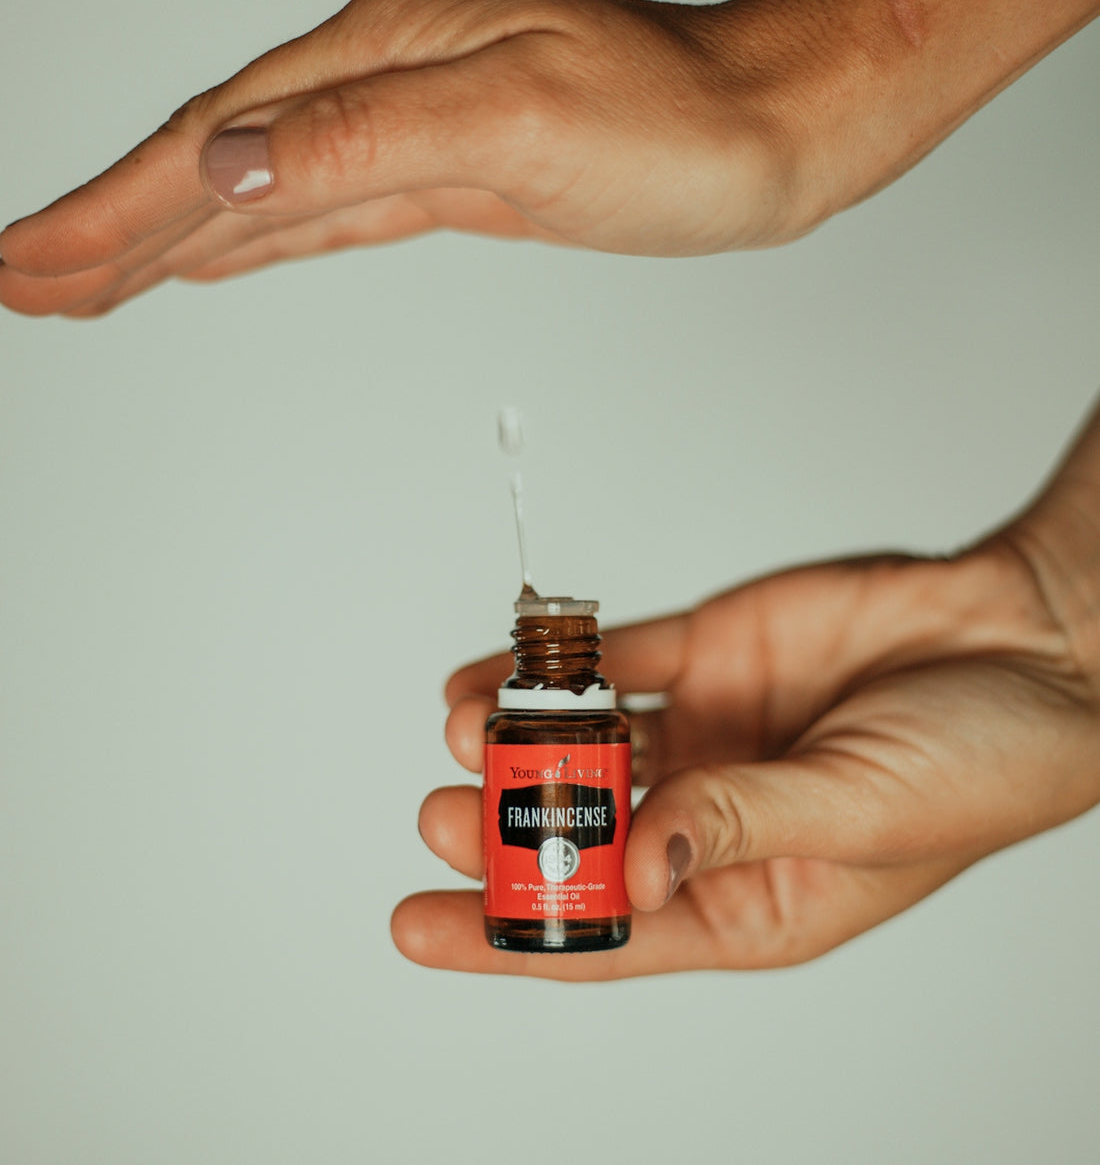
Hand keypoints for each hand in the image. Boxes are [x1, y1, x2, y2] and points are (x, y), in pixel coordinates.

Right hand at [0, 0, 833, 317]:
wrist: (772, 130)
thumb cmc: (682, 118)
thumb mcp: (520, 119)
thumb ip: (364, 137)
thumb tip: (225, 164)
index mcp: (386, 49)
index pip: (214, 141)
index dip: (115, 210)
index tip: (34, 262)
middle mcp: (386, 76)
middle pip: (213, 161)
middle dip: (111, 228)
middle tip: (24, 280)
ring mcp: (413, 123)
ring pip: (259, 192)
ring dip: (165, 237)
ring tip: (87, 277)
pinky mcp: (448, 172)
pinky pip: (323, 212)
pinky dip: (254, 239)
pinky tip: (215, 255)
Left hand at [393, 459, 1099, 978]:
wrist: (1027, 642)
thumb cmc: (979, 762)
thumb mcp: (858, 816)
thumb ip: (738, 826)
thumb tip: (632, 866)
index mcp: (752, 896)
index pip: (609, 931)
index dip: (508, 935)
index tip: (417, 924)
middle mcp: (713, 818)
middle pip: (579, 835)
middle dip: (502, 832)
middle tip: (440, 816)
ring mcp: (705, 733)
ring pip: (583, 746)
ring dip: (517, 743)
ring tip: (464, 734)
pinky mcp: (706, 656)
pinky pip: (609, 666)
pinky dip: (551, 670)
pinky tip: (492, 676)